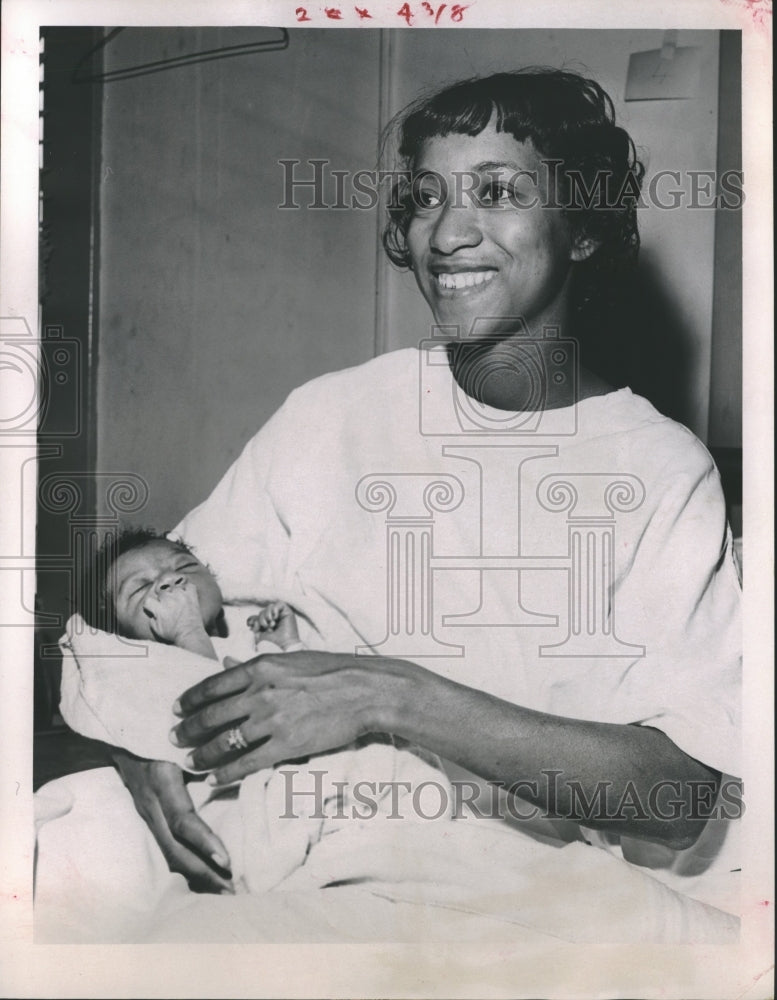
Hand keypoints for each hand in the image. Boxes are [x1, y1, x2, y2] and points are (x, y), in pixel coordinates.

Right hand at [112, 749, 233, 893]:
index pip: (182, 821)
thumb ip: (206, 752)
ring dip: (197, 873)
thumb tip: (243, 762)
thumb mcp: (178, 739)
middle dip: (204, 872)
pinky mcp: (148, 819)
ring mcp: (146, 814)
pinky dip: (187, 863)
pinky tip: (205, 874)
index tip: (227, 861)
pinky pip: (166, 847)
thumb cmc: (157, 731)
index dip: (204, 842)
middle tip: (232, 888)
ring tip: (224, 888)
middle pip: (175, 849)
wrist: (116, 736)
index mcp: (161, 782)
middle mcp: (151, 804)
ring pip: (169, 853)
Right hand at [143, 584, 205, 645]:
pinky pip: (188, 585)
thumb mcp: (156, 629)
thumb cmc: (173, 634)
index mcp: (160, 609)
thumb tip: (152, 609)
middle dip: (162, 599)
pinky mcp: (191, 595)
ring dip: (174, 593)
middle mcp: (169, 601)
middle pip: (161, 592)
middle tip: (168, 607)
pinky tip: (186, 596)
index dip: (150, 605)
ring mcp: (181, 596)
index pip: (148, 600)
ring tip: (177, 602)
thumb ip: (151, 617)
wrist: (190, 634)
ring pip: (173, 587)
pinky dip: (187, 589)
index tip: (155, 609)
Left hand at [171, 650, 405, 784]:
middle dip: (187, 729)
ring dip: (202, 754)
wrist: (364, 690)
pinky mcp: (287, 745)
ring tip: (190, 762)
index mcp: (261, 668)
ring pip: (224, 742)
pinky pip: (248, 763)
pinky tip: (214, 778)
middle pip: (211, 715)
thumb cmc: (332, 670)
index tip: (175, 708)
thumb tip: (227, 663)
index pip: (212, 685)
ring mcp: (273, 721)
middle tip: (173, 738)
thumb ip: (256, 665)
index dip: (189, 699)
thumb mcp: (291, 658)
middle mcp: (261, 693)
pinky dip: (226, 773)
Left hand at [247, 601, 299, 650]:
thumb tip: (253, 621)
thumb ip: (254, 627)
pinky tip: (275, 618)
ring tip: (271, 624)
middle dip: (261, 619)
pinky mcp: (287, 612)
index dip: (254, 619)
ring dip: (267, 615)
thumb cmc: (273, 643)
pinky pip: (279, 604)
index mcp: (267, 624)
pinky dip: (275, 610)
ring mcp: (281, 615)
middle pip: (262, 611)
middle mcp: (273, 619)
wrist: (283, 645)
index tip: (253, 626)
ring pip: (270, 607)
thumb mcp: (258, 635)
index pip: (257, 616)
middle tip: (266, 627)